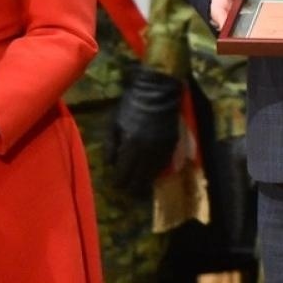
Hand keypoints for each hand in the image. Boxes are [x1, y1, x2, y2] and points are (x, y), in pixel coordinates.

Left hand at [106, 66, 184, 195]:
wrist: (157, 92)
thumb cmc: (131, 105)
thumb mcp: (114, 122)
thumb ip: (110, 145)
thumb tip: (110, 164)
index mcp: (131, 145)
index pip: (124, 173)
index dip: (118, 182)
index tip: (115, 185)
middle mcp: (148, 151)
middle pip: (139, 179)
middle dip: (131, 187)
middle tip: (125, 190)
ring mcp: (162, 149)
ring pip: (153, 175)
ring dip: (144, 182)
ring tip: (137, 187)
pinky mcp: (172, 145)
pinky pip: (163, 165)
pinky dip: (156, 172)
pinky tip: (150, 174)